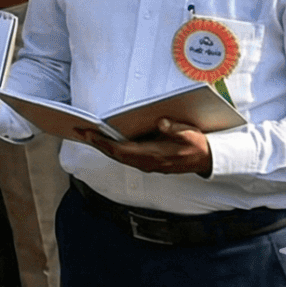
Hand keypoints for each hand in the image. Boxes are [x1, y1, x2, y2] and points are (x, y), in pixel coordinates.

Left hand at [92, 118, 213, 176]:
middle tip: (79, 131)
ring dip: (103, 147)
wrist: (206, 159)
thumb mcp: (189, 134)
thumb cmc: (197, 144)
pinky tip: (106, 142)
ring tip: (87, 135)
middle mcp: (148, 163)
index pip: (122, 150)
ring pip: (119, 157)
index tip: (88, 133)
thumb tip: (161, 122)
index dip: (103, 142)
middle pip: (116, 155)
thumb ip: (175, 128)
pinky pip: (126, 158)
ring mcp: (148, 164)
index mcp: (154, 155)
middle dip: (97, 143)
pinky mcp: (149, 163)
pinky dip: (113, 150)